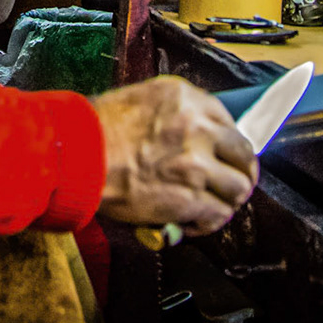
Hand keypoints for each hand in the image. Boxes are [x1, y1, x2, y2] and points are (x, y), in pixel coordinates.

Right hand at [91, 75, 257, 235]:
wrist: (78, 156)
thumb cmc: (97, 128)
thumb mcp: (141, 99)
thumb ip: (174, 111)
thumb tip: (190, 132)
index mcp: (187, 99)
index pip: (230, 122)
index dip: (228, 144)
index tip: (225, 155)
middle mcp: (199, 128)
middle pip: (244, 155)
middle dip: (240, 172)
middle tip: (231, 183)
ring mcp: (197, 165)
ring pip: (238, 188)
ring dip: (227, 200)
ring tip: (213, 206)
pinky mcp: (189, 199)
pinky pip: (218, 215)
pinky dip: (209, 223)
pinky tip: (195, 223)